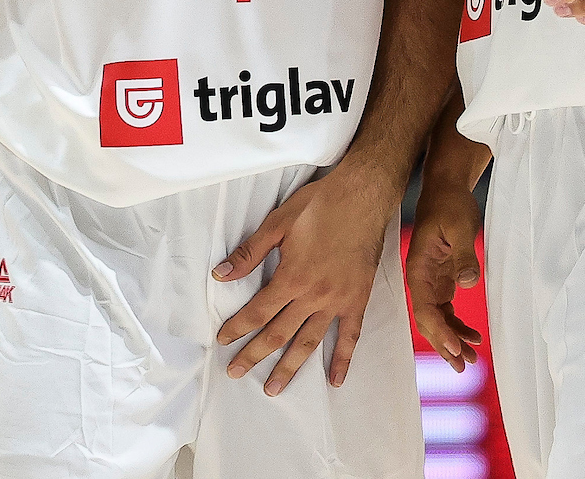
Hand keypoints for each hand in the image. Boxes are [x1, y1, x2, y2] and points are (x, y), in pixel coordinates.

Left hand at [213, 164, 400, 394]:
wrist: (363, 196)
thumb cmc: (320, 205)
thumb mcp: (278, 223)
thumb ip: (250, 253)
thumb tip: (220, 274)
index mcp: (292, 277)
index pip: (258, 311)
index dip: (238, 328)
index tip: (223, 341)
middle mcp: (314, 295)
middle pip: (278, 333)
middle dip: (254, 355)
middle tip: (236, 373)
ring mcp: (338, 300)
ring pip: (309, 341)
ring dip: (290, 367)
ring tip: (273, 388)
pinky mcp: (358, 299)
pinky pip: (350, 336)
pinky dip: (342, 359)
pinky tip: (335, 380)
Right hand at [406, 180, 484, 371]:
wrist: (446, 187)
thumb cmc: (450, 204)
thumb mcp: (460, 226)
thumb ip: (464, 255)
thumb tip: (468, 283)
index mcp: (418, 269)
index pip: (425, 309)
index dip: (439, 332)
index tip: (456, 348)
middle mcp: (421, 279)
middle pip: (428, 320)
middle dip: (444, 345)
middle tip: (462, 367)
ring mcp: (431, 280)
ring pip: (438, 319)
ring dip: (452, 339)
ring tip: (470, 360)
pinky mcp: (442, 278)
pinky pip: (446, 309)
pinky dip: (457, 324)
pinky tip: (472, 336)